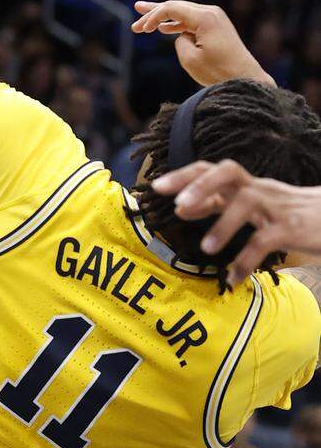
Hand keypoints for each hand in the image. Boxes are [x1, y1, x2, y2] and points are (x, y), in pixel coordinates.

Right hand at [130, 0, 273, 86]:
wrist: (245, 79)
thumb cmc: (217, 71)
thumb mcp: (189, 58)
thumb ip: (179, 41)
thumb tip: (181, 35)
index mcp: (205, 17)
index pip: (171, 8)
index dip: (153, 17)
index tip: (141, 31)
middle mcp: (211, 13)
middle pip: (176, 6)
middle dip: (154, 13)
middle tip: (135, 13)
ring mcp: (215, 19)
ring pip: (183, 13)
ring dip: (163, 18)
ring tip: (144, 19)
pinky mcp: (216, 28)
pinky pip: (191, 21)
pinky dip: (176, 24)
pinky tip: (163, 28)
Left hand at [153, 160, 320, 283]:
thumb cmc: (286, 213)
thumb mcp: (251, 206)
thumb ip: (217, 205)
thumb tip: (181, 208)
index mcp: (245, 186)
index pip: (211, 170)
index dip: (183, 176)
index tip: (156, 187)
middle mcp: (258, 190)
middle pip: (228, 172)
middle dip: (200, 185)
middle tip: (179, 205)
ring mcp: (275, 207)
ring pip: (246, 203)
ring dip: (223, 224)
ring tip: (207, 248)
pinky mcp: (291, 229)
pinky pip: (264, 241)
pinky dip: (246, 260)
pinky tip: (233, 278)